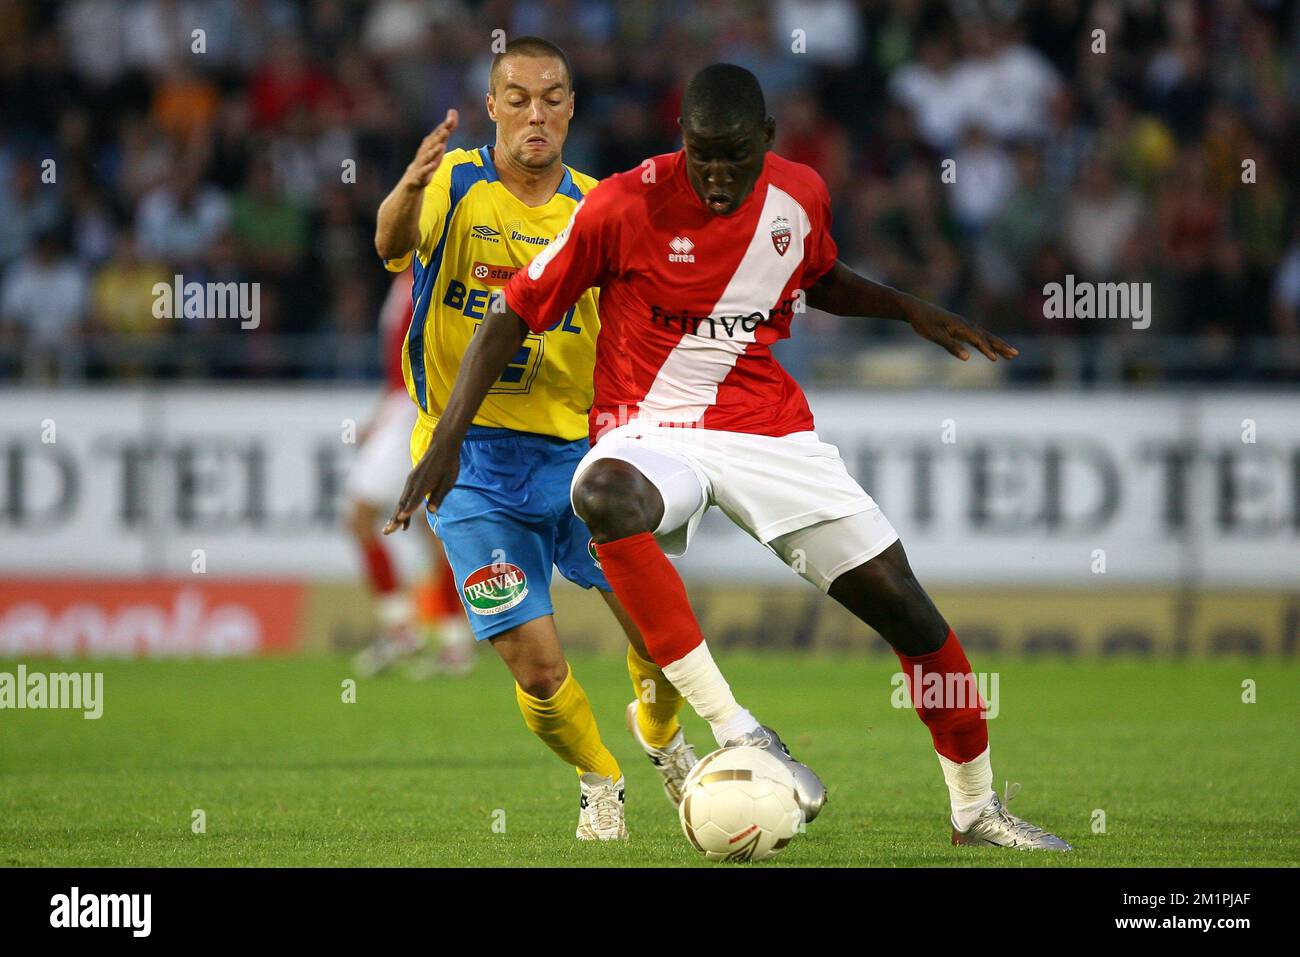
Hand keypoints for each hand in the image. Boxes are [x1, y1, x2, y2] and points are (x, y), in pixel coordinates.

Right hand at [382, 440, 459, 533]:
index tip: (400, 520)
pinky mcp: (412, 480)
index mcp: (423, 483)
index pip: (414, 500)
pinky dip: (401, 508)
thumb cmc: (449, 464)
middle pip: (402, 503)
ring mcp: (411, 481)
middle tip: (387, 532)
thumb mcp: (448, 482)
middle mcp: (414, 482)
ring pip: (401, 501)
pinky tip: (401, 517)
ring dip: (395, 516)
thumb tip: (432, 511)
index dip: (407, 511)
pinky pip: (405, 496)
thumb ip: (438, 496)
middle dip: (395, 519)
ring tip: (389, 529)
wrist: (442, 445)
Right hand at [400, 109, 458, 192]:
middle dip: (439, 137)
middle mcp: (425, 151)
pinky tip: (432, 165)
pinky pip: (424, 171)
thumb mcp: (438, 145)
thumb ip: (446, 131)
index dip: (445, 127)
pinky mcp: (420, 175)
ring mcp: (421, 163)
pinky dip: (428, 168)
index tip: (452, 118)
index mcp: (429, 144)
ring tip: (441, 146)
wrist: (412, 179)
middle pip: (432, 143)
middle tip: (446, 130)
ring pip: (428, 157)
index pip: (437, 134)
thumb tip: (453, 112)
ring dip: (434, 151)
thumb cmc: (428, 160)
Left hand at [904, 297, 1018, 361]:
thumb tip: (967, 358)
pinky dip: (987, 343)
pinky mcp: (960, 328)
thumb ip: (951, 346)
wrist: (915, 308)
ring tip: (1011, 354)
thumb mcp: (935, 335)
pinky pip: (978, 337)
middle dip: (1001, 346)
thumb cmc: (923, 322)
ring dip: (998, 345)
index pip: (977, 340)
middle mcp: (966, 324)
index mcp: (960, 325)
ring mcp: (964, 325)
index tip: (995, 360)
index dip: (986, 350)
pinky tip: (992, 351)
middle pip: (987, 337)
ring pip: (985, 336)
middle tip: (1015, 354)